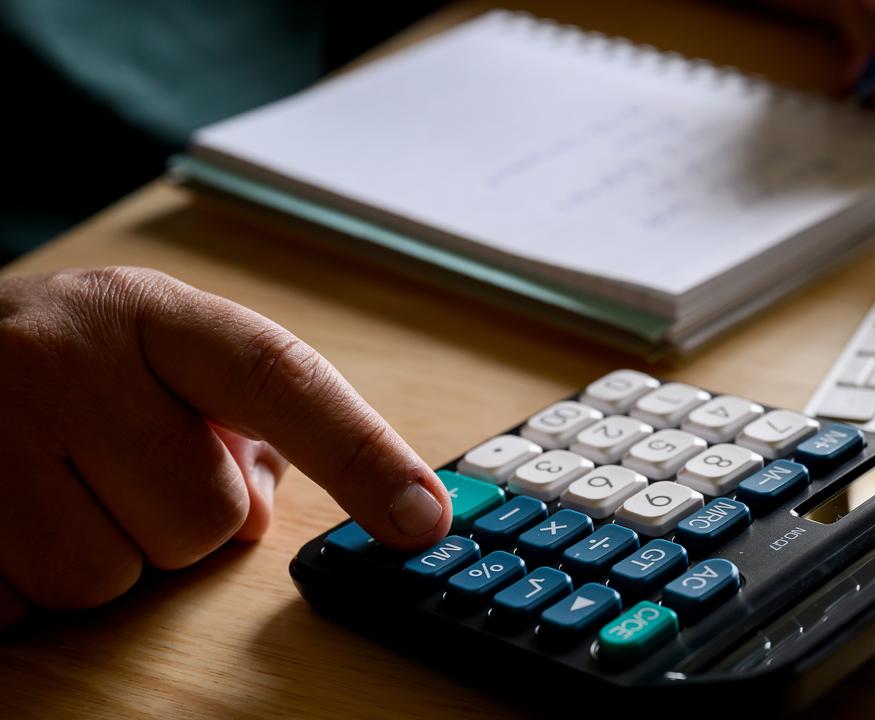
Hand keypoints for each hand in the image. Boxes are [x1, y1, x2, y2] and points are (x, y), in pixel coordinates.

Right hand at [0, 267, 451, 627]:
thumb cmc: (61, 362)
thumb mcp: (155, 352)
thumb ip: (242, 419)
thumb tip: (260, 512)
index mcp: (147, 314)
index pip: (281, 382)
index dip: (362, 455)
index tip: (424, 518)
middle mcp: (63, 359)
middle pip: (203, 518)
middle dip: (180, 520)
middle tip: (120, 471)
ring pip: (110, 578)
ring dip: (100, 556)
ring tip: (54, 487)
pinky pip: (23, 606)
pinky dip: (26, 586)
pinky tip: (11, 518)